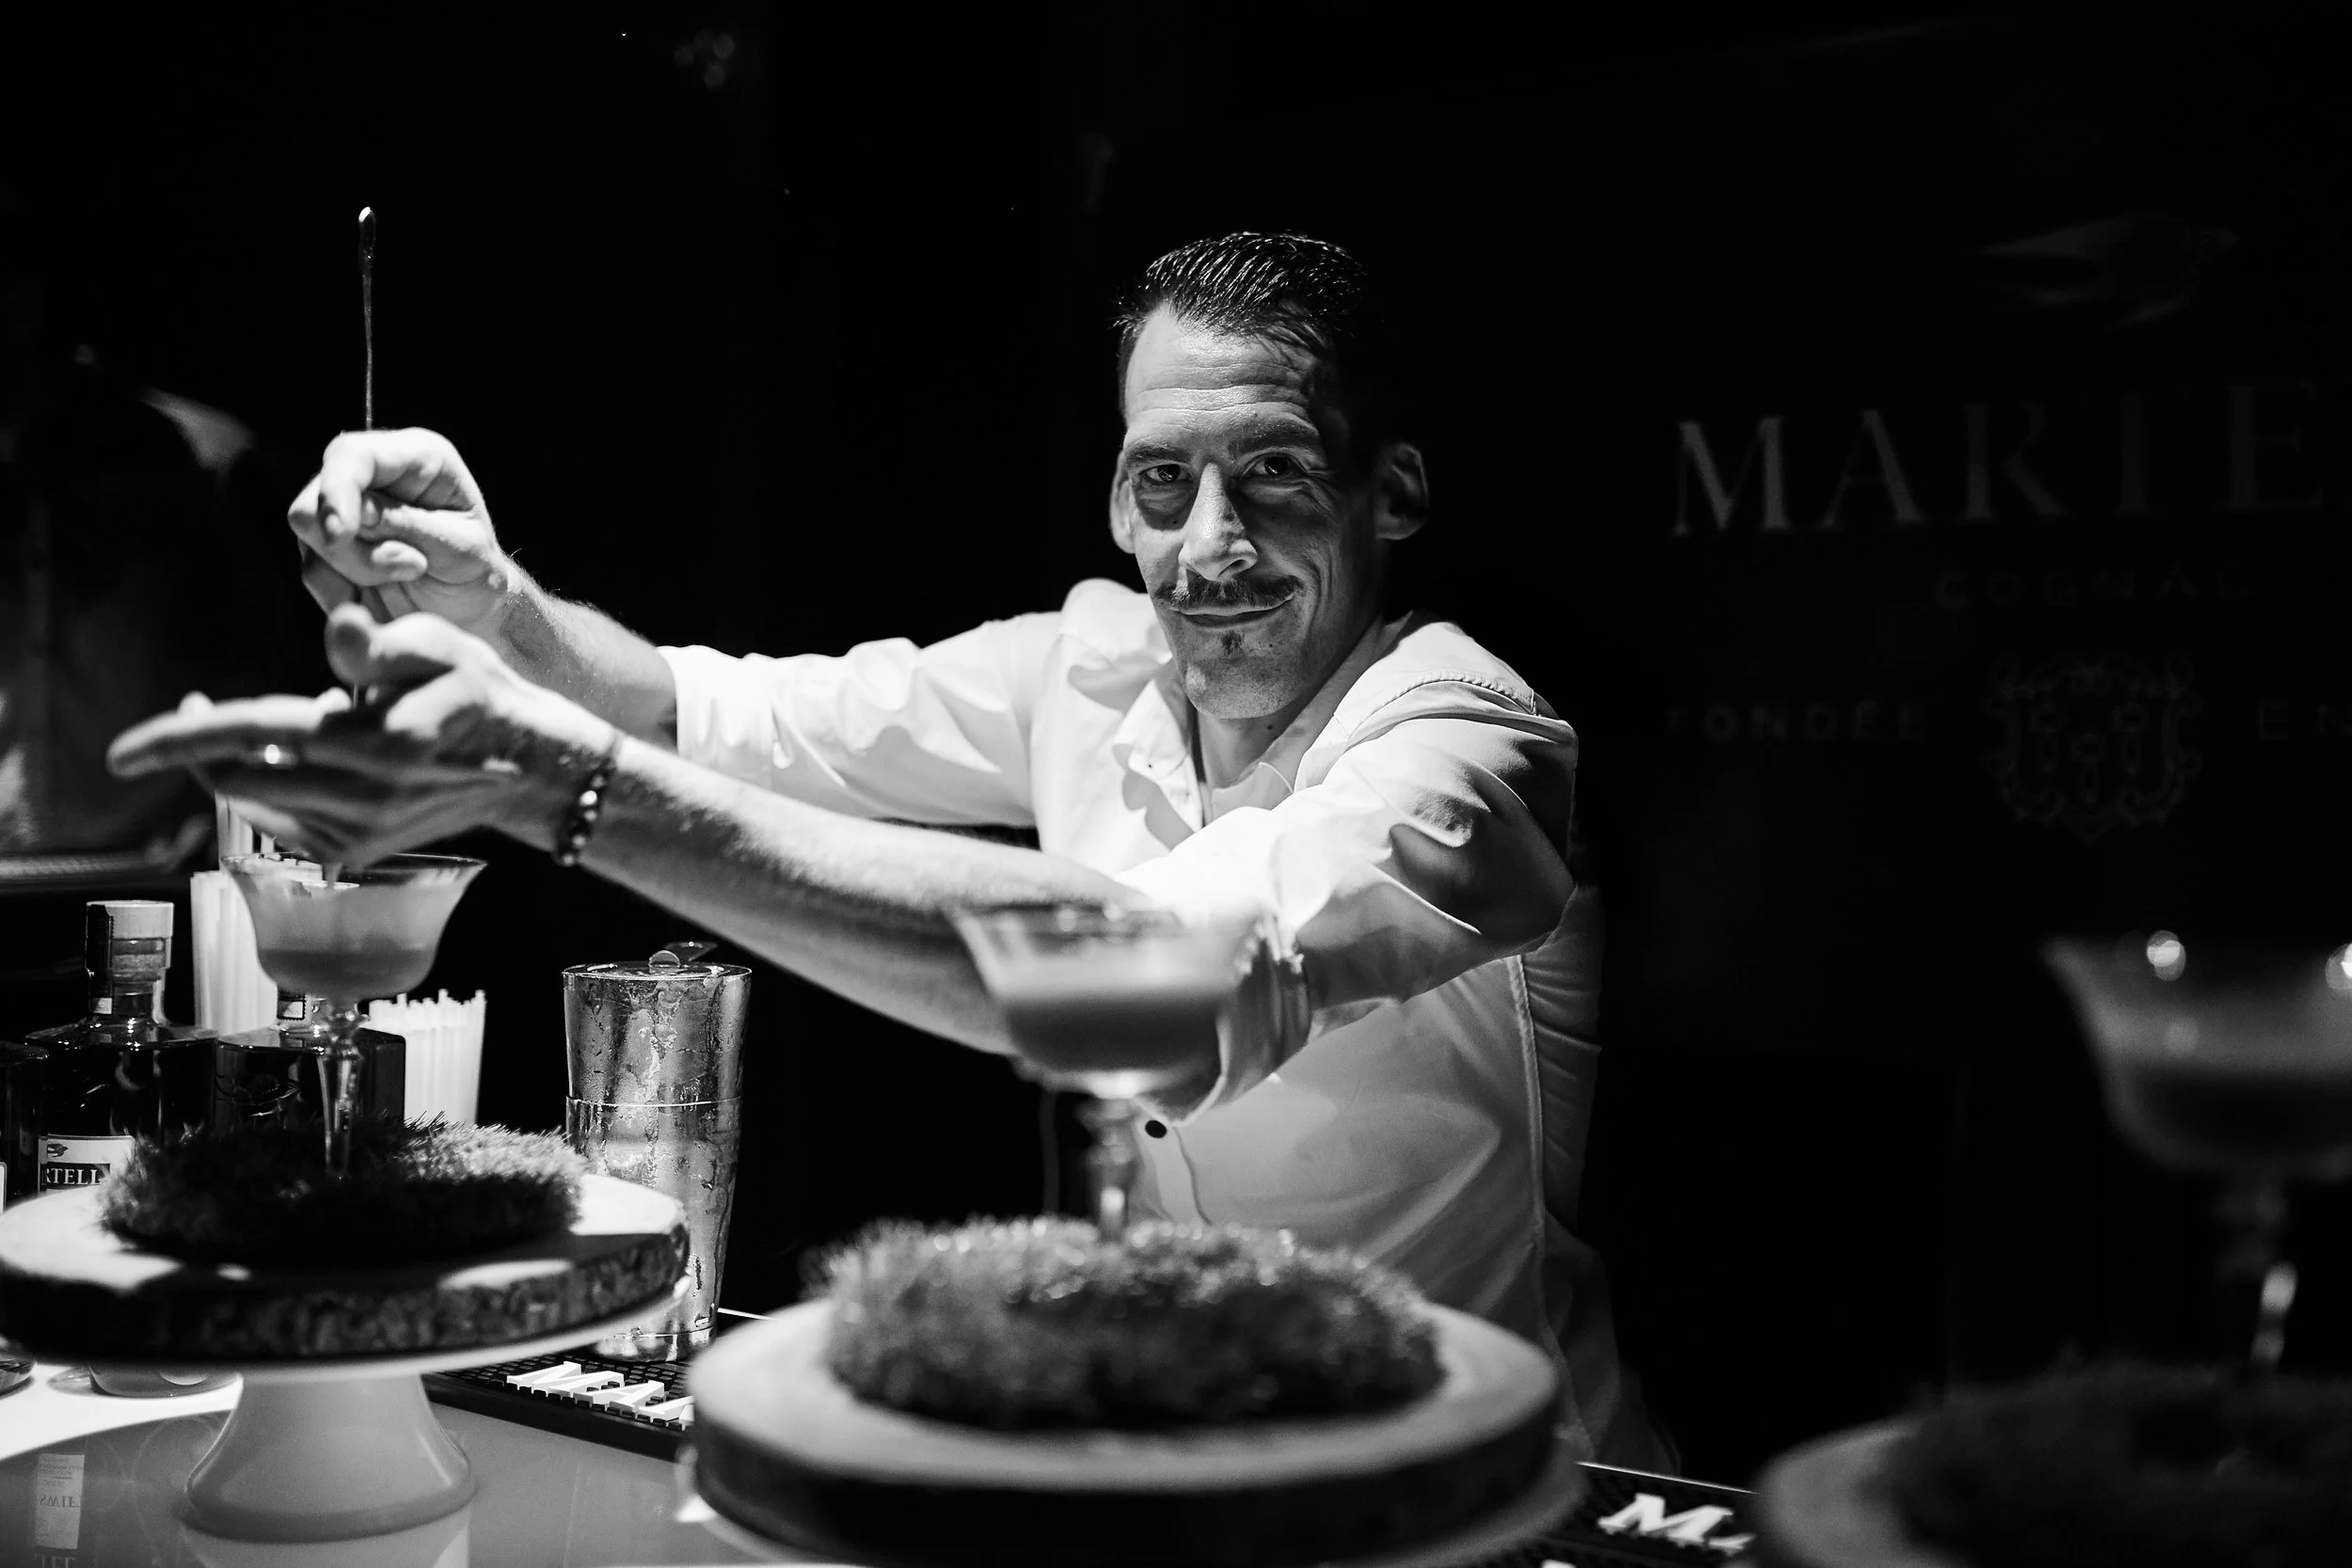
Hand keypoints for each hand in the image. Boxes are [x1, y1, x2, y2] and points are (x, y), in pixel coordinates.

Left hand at [108, 605, 610, 864]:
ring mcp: (357, 834)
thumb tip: (336, 630)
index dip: (177, 742)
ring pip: (257, 804)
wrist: (534, 771)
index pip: (251, 739)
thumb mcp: (441, 647)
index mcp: (371, 743)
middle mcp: (358, 798)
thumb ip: (379, 642)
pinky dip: (275, 790)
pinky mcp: (358, 851)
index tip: (119, 754)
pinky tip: (307, 762)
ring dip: (241, 768)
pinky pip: (285, 822)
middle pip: (237, 781)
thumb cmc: (485, 697)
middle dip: (200, 749)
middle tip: (197, 708)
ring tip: (274, 730)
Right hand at [289, 428, 516, 635]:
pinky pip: (312, 569)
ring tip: (410, 573)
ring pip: (309, 536)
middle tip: (413, 567)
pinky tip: (383, 590)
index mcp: (416, 456)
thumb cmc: (476, 571)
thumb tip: (359, 510)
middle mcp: (371, 474)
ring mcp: (343, 509)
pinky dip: (344, 589)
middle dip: (354, 547)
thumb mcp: (461, 549)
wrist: (469, 608)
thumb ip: (410, 525)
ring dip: (355, 568)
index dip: (337, 491)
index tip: (339, 535)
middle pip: (314, 498)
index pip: (352, 454)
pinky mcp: (326, 544)